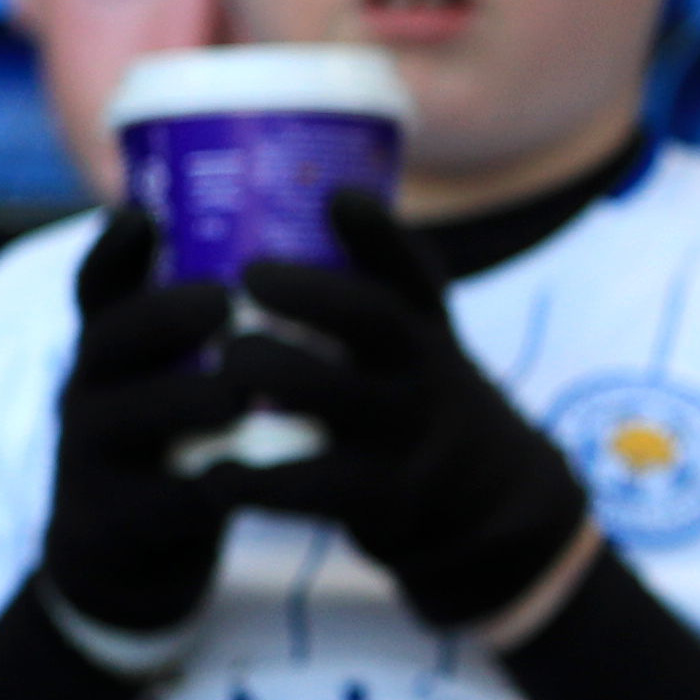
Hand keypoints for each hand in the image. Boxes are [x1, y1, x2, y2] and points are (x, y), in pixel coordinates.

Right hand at [40, 204, 266, 647]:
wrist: (126, 558)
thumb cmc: (164, 443)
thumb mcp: (161, 376)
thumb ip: (188, 317)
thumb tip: (224, 233)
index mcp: (107, 351)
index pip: (96, 290)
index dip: (111, 253)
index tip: (140, 216)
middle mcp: (88, 392)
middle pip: (106, 343)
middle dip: (159, 319)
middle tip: (221, 302)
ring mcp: (93, 456)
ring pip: (123, 419)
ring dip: (177, 402)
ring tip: (231, 394)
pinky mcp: (116, 520)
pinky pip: (157, 501)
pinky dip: (197, 491)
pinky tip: (236, 481)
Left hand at [221, 188, 593, 631]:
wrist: (485, 505)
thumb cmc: (416, 398)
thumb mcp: (421, 337)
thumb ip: (375, 280)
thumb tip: (311, 195)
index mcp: (426, 330)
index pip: (414, 270)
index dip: (379, 232)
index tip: (337, 200)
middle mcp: (423, 375)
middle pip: (372, 318)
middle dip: (307, 293)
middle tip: (246, 278)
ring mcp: (403, 436)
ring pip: (332, 393)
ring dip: (270, 370)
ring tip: (222, 365)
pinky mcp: (380, 498)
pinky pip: (310, 486)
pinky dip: (255, 480)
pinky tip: (213, 473)